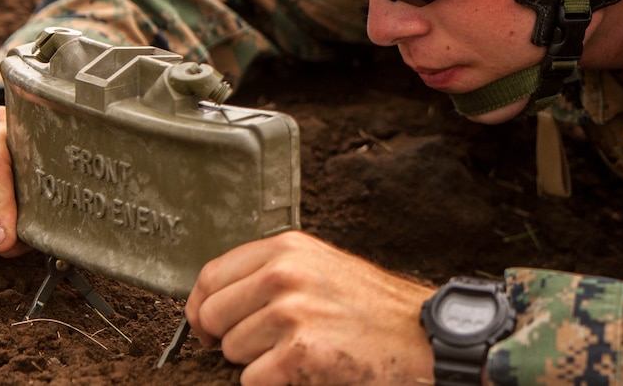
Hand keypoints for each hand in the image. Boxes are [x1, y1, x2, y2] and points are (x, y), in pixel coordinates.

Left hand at [186, 230, 435, 384]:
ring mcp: (292, 312)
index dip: (201, 309)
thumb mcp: (320, 267)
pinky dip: (274, 383)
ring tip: (299, 351)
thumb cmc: (373, 307)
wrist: (421, 335)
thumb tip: (214, 300)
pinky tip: (307, 369)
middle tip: (261, 345)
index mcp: (287, 248)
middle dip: (227, 339)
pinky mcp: (301, 351)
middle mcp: (285, 273)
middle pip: (212, 316)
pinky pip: (253, 379)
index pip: (210, 275)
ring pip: (232, 351)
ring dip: (257, 362)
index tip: (208, 327)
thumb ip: (272, 272)